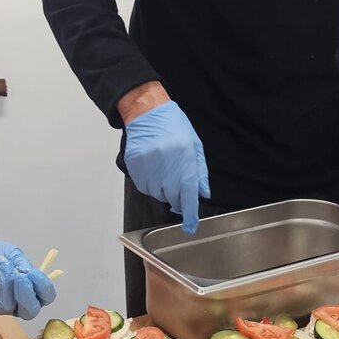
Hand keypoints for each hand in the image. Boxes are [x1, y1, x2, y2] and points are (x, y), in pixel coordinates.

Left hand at [0, 241, 55, 319]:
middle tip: (22, 277)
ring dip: (7, 281)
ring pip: (8, 304)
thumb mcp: (12, 254)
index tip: (34, 273)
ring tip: (4, 264)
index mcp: (29, 291)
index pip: (45, 298)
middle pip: (30, 310)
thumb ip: (22, 262)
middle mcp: (17, 303)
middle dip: (27, 294)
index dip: (44, 288)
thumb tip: (29, 272)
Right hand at [124, 100, 209, 233]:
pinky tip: (152, 169)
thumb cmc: (174, 126)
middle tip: (176, 184)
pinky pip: (143, 186)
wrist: (148, 112)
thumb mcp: (194, 145)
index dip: (189, 215)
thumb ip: (200, 171)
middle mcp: (166, 168)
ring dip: (162, 189)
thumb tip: (203, 193)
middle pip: (172, 198)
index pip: (188, 197)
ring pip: (156, 193)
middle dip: (177, 197)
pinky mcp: (135, 167)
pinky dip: (149, 183)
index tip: (190, 227)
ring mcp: (149, 168)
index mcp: (185, 162)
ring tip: (163, 170)